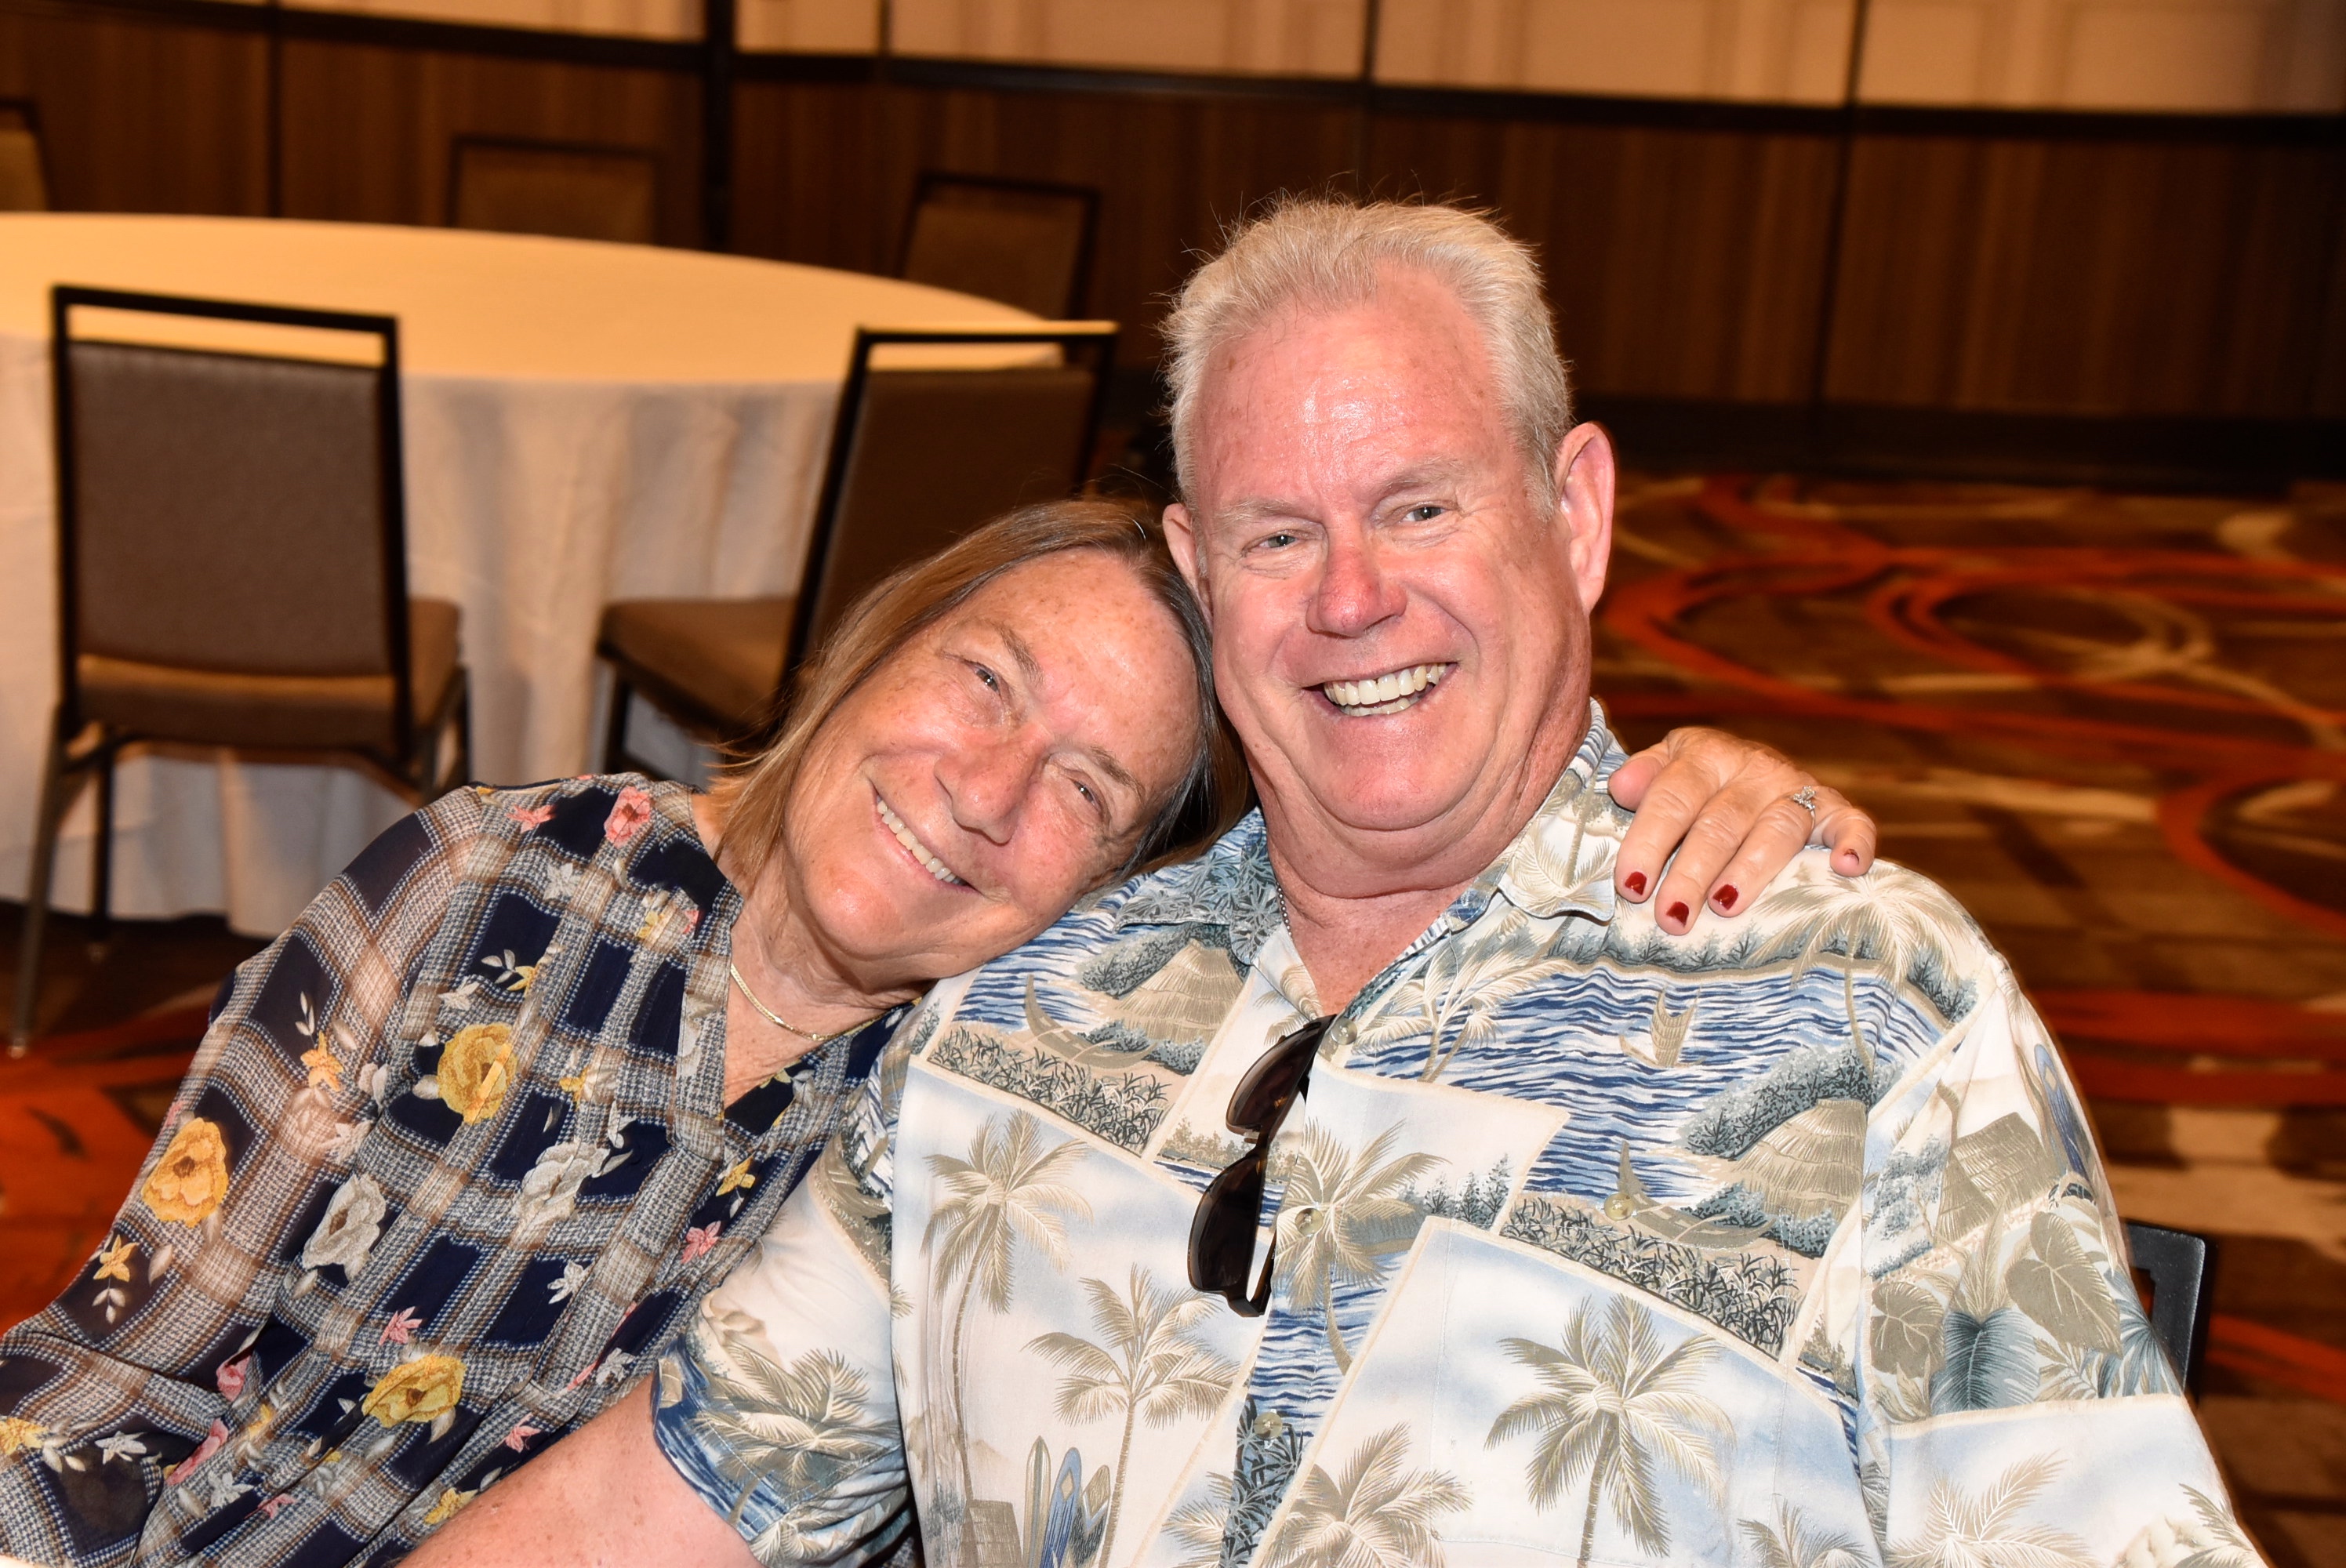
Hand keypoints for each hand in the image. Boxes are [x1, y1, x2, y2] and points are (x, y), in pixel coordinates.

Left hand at [1607, 727, 1874, 933]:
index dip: (1649, 840)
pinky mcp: (1835, 808)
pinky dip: (1854, 842)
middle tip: (1673, 916)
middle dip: (1692, 872)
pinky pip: (1851, 822)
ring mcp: (1796, 788)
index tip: (1632, 885)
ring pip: (1775, 830)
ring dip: (1751, 870)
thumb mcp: (1666, 767)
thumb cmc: (1698, 783)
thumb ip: (1644, 776)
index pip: (1672, 797)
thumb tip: (1622, 788)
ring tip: (1725, 906)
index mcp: (1705, 755)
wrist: (1753, 765)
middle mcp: (1753, 768)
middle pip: (1720, 822)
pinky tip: (1846, 868)